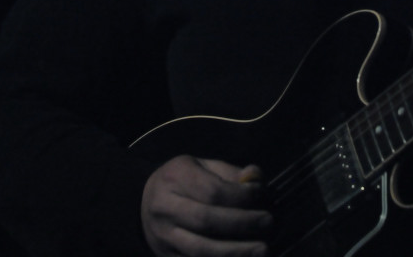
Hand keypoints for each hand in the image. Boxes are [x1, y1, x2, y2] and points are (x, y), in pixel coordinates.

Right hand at [141, 154, 271, 255]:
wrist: (144, 202)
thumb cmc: (182, 180)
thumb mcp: (202, 165)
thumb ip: (229, 172)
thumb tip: (256, 177)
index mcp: (175, 177)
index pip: (212, 190)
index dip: (241, 196)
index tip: (263, 195)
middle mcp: (165, 207)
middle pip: (206, 220)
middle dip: (242, 223)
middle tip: (268, 222)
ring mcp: (163, 236)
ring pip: (200, 250)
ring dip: (235, 252)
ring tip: (262, 249)